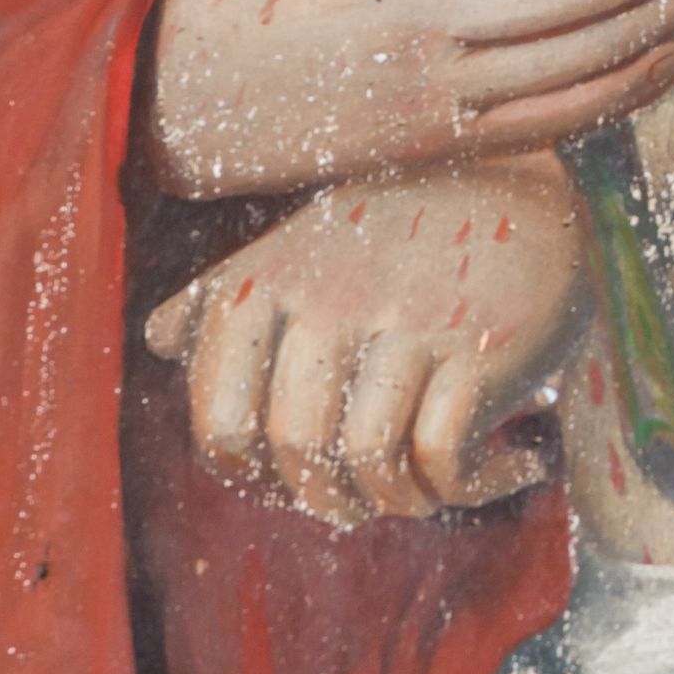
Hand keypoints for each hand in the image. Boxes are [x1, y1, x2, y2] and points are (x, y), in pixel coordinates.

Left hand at [142, 162, 585, 522]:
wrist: (518, 171)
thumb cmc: (397, 225)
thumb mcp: (300, 242)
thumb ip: (224, 292)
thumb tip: (156, 338)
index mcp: (266, 282)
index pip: (221, 427)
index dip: (256, 477)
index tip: (301, 479)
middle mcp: (328, 299)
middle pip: (296, 454)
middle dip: (332, 501)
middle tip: (372, 496)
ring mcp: (408, 321)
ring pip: (369, 465)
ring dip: (402, 502)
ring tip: (430, 486)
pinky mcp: (483, 344)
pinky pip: (445, 457)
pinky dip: (472, 487)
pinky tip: (508, 464)